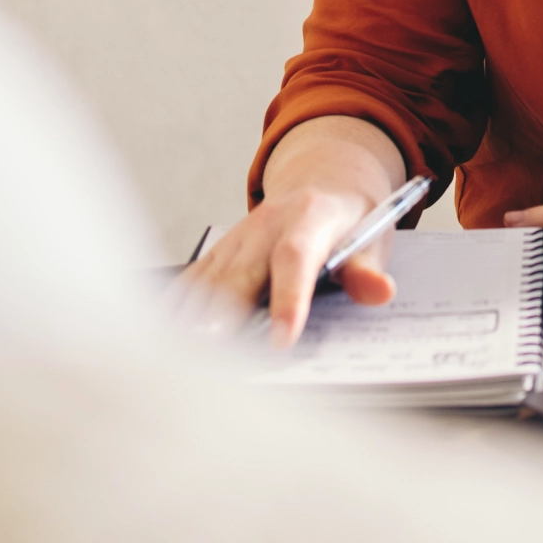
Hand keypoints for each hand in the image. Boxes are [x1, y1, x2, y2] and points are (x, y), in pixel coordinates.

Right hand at [180, 116, 406, 346]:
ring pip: (209, 281)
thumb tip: (380, 291)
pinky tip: (163, 339)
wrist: (324, 179)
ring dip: (193, 320)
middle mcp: (266, 226)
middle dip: (223, 318)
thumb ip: (368, 269)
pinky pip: (193, 281)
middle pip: (239, 276)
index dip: (288, 300)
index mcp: (310, 219)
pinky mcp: (220, 252)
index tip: (283, 340)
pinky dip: (177, 309)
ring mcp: (238, 239)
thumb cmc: (350, 218)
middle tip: (211, 361)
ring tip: (179, 363)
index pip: (296, 259)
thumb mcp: (374, 238)